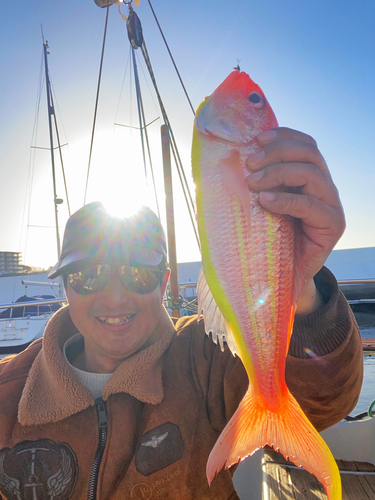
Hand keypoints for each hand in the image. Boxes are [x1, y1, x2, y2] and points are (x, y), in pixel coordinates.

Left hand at [246, 127, 344, 314]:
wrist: (278, 277)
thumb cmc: (264, 240)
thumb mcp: (255, 206)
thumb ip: (249, 185)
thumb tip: (217, 164)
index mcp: (307, 177)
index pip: (304, 144)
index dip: (282, 136)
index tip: (255, 139)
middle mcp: (323, 187)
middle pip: (309, 152)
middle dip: (277, 151)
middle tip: (249, 164)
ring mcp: (330, 205)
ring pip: (312, 173)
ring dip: (278, 172)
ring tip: (253, 184)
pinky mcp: (332, 225)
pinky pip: (311, 204)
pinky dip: (286, 199)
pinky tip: (265, 201)